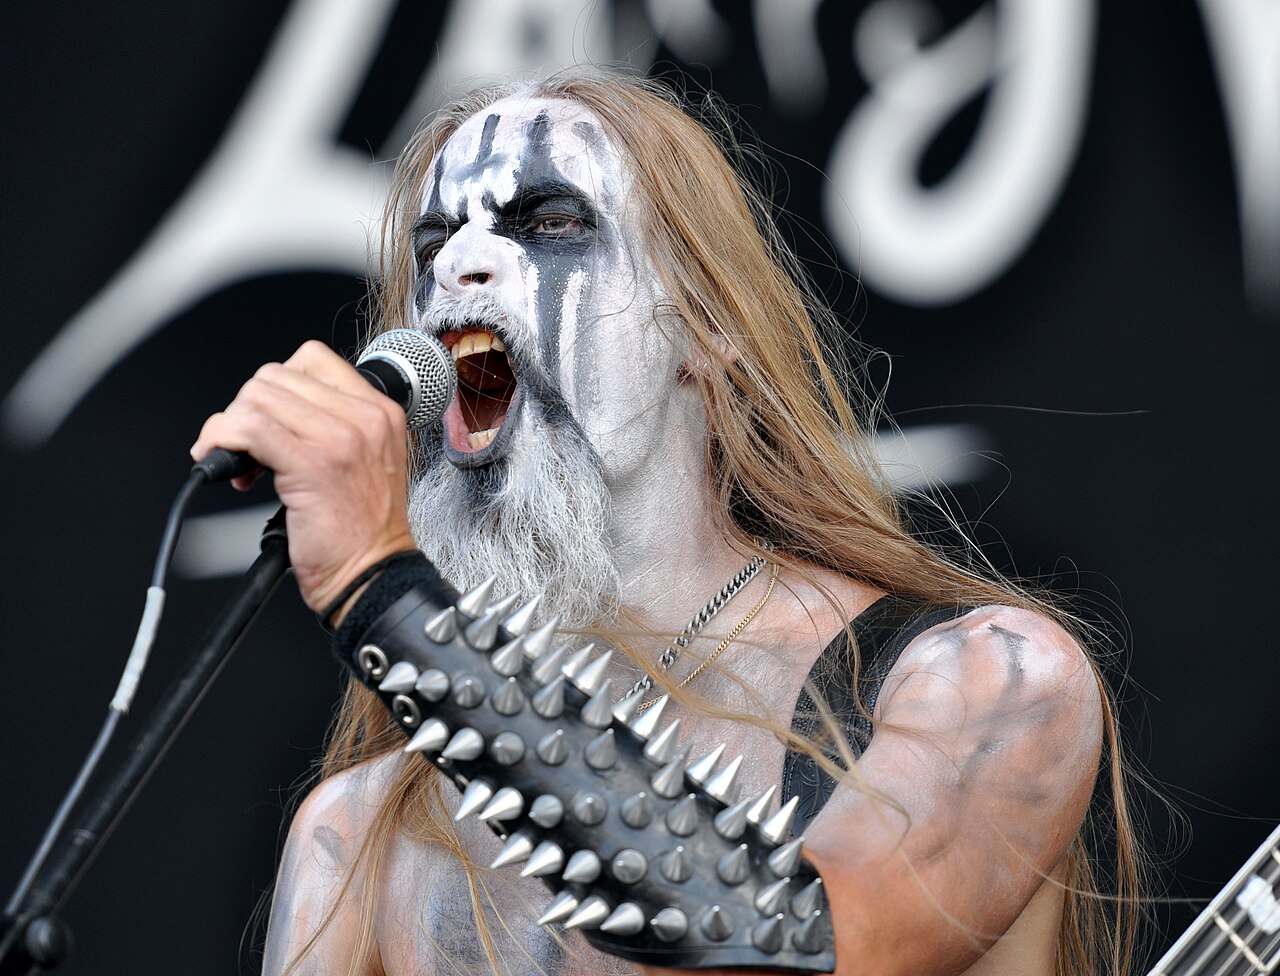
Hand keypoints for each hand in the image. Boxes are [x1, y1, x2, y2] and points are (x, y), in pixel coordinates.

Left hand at [190, 340, 417, 614]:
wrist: (372, 576)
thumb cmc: (365, 531)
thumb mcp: (367, 460)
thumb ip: (334, 424)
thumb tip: (271, 410)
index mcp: (380, 411)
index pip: (311, 359)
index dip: (277, 387)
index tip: (271, 421)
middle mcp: (365, 417)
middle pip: (275, 376)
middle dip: (248, 409)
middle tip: (249, 450)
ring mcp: (339, 438)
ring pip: (256, 398)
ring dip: (230, 428)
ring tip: (241, 465)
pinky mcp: (310, 465)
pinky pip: (247, 429)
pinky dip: (221, 441)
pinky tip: (225, 467)